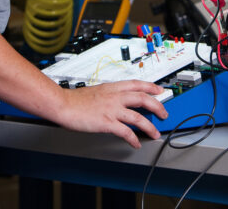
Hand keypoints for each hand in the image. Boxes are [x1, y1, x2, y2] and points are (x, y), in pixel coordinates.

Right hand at [51, 79, 168, 147]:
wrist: (63, 105)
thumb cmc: (75, 99)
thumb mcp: (96, 91)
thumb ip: (109, 95)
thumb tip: (116, 100)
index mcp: (113, 87)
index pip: (137, 84)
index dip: (151, 87)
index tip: (159, 90)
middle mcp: (115, 97)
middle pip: (143, 99)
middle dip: (157, 106)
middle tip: (164, 113)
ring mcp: (112, 110)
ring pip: (138, 117)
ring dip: (149, 126)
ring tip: (155, 133)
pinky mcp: (107, 122)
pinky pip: (125, 132)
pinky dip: (133, 139)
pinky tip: (136, 143)